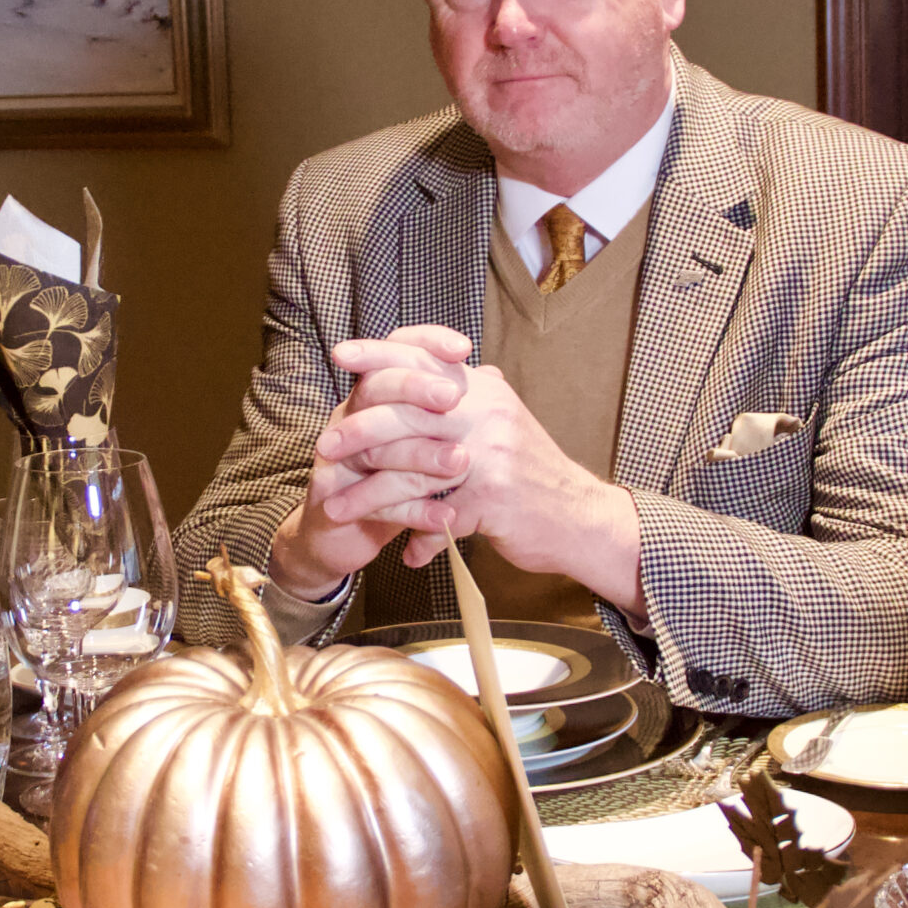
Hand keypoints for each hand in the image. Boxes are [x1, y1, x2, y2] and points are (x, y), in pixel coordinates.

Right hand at [266, 326, 475, 598]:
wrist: (342, 532)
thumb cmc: (389, 478)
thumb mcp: (421, 439)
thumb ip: (450, 410)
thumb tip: (491, 375)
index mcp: (373, 395)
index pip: (395, 352)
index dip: (426, 344)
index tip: (463, 349)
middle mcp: (350, 416)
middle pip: (378, 387)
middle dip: (417, 387)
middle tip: (454, 397)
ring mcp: (336, 456)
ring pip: (376, 447)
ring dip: (420, 454)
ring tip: (461, 462)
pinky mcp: (333, 498)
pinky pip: (373, 502)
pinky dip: (414, 511)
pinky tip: (447, 518)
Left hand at [317, 358, 642, 608]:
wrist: (582, 518)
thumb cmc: (533, 476)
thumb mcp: (503, 424)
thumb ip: (468, 402)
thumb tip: (436, 372)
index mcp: (485, 391)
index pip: (426, 359)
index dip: (381, 354)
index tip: (342, 355)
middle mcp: (487, 415)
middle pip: (409, 411)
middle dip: (359, 429)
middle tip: (325, 446)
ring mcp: (491, 456)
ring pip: (413, 470)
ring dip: (369, 493)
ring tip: (335, 508)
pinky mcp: (493, 498)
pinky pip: (437, 517)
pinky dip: (416, 537)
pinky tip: (403, 553)